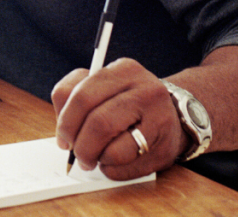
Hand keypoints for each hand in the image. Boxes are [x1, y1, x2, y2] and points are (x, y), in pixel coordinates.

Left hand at [52, 58, 186, 179]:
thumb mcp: (103, 88)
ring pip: (111, 146)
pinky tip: (113, 161)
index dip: (65, 120)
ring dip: (94, 156)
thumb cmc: (128, 104)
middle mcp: (145, 89)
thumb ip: (76, 98)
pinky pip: (125, 165)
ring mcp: (159, 118)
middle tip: (75, 153)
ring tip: (94, 157)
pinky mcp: (165, 147)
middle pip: (97, 121)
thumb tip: (63, 133)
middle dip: (79, 143)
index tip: (63, 136)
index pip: (81, 94)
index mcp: (123, 69)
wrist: (174, 118)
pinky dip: (111, 168)